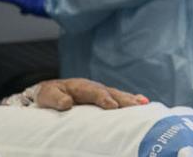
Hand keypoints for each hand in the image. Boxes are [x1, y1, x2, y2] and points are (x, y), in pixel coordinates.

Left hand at [31, 78, 149, 110]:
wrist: (51, 92)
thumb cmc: (49, 95)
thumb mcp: (48, 96)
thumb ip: (56, 99)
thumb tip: (67, 103)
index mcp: (81, 86)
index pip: (95, 92)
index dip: (104, 99)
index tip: (113, 106)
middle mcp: (94, 87)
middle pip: (111, 93)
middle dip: (124, 99)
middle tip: (138, 106)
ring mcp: (101, 91)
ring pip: (118, 94)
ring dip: (131, 100)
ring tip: (145, 104)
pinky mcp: (105, 97)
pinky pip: (119, 98)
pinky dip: (132, 99)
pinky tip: (144, 102)